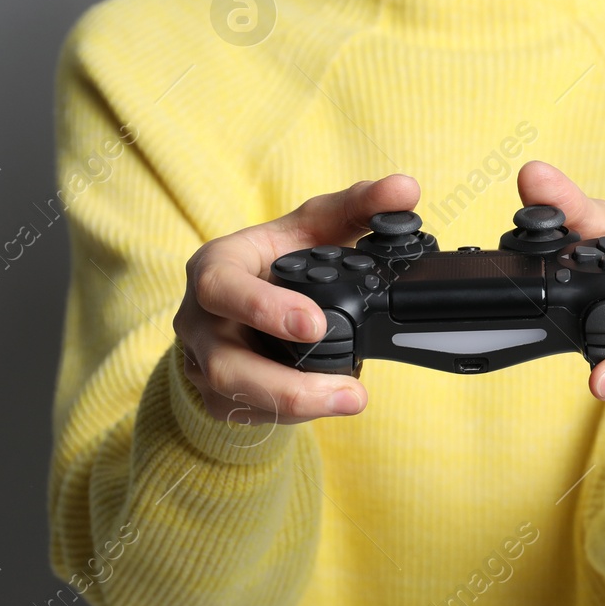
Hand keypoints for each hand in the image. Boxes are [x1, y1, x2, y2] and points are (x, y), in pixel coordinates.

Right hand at [172, 174, 419, 424]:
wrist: (240, 304)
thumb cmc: (275, 260)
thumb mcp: (311, 226)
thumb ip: (359, 205)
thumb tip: (406, 190)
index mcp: (214, 268)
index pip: (220, 288)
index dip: (263, 308)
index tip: (315, 324)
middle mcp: (198, 320)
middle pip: (225, 364)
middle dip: (285, 384)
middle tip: (348, 390)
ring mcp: (202, 364)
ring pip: (236, 399)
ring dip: (296, 407)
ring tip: (351, 401)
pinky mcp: (214, 398)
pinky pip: (249, 416)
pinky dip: (290, 415)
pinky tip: (327, 404)